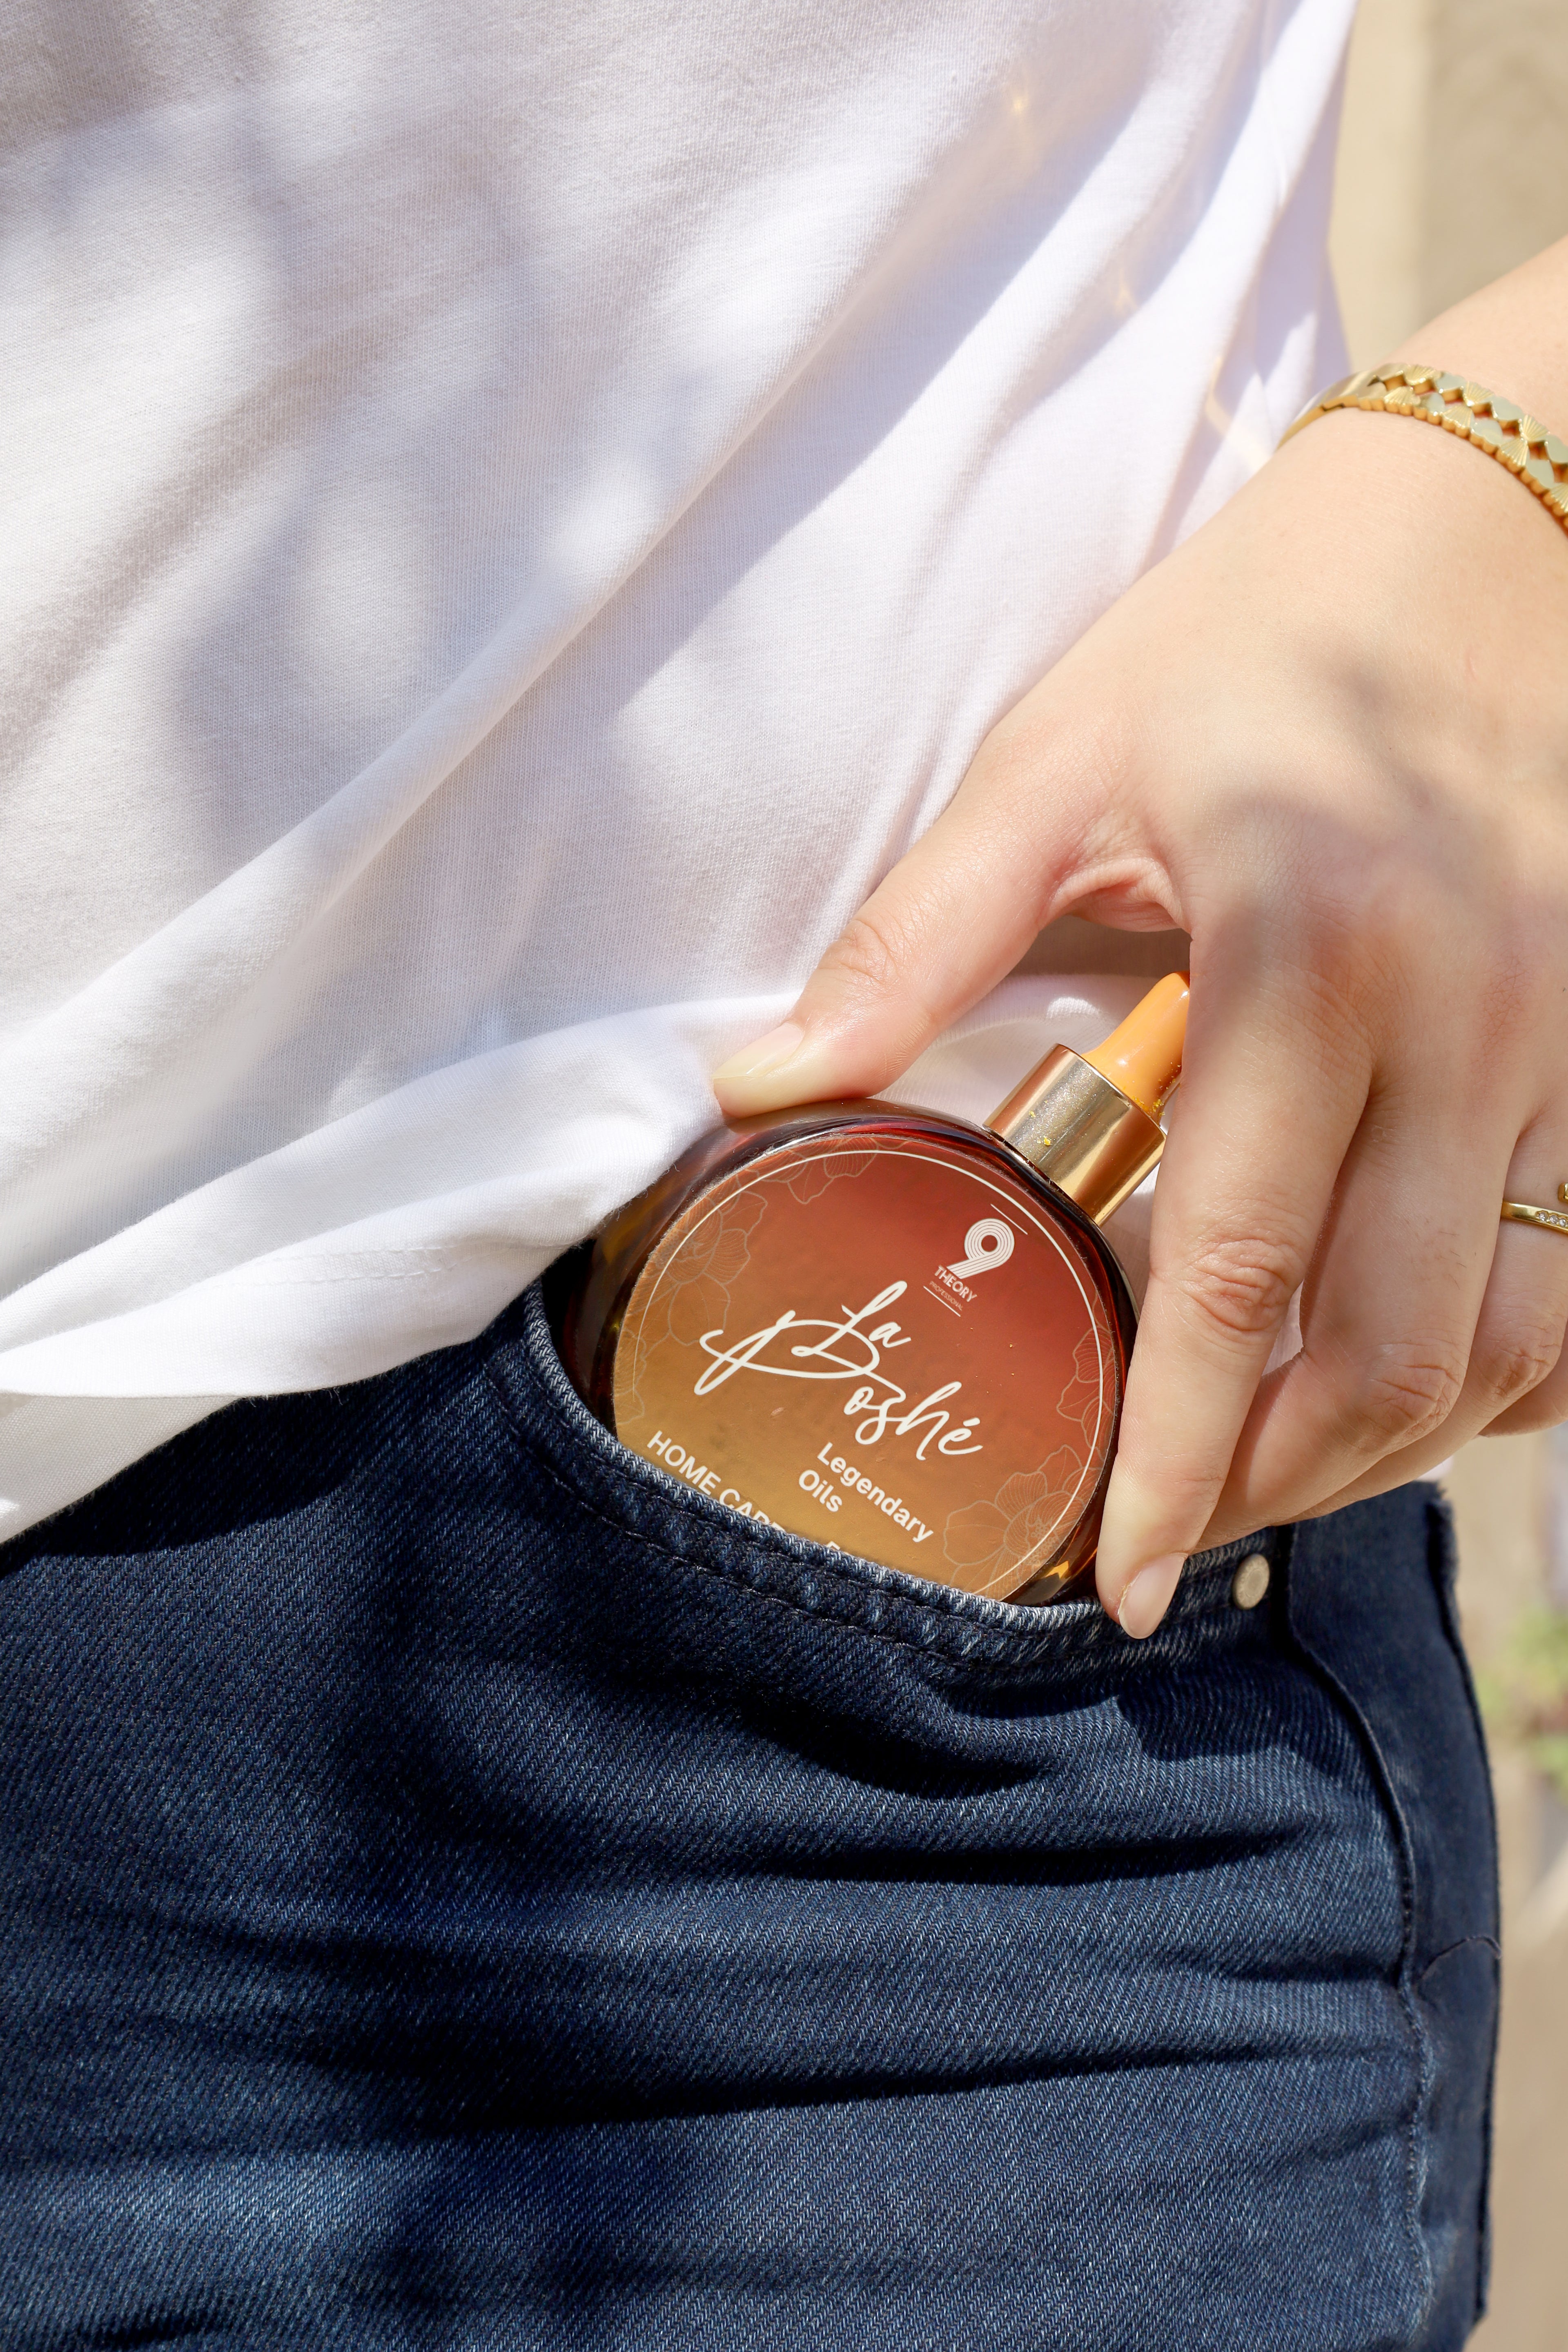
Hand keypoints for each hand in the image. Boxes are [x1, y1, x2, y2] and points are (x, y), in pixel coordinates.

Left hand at [713, 248, 1567, 1634]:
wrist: (1495, 525)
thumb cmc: (1254, 636)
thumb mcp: (1061, 757)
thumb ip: (920, 937)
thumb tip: (763, 1086)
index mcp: (1308, 959)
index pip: (1236, 1283)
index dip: (1178, 1460)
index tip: (1122, 1581)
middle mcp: (1466, 1023)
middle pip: (1393, 1353)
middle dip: (1281, 1485)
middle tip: (1178, 1538)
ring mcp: (1564, 1043)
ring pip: (1509, 1340)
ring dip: (1393, 1443)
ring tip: (1273, 1475)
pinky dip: (1502, 1362)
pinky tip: (1404, 1370)